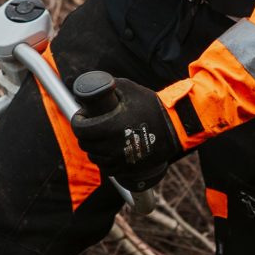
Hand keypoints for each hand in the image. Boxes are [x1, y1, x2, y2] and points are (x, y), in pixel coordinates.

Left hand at [69, 76, 195, 187]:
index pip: (81, 129)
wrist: (176, 127)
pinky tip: (107, 152)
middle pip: (85, 144)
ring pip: (95, 157)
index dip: (78, 121)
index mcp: (110, 126)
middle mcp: (113, 146)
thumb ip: (107, 86)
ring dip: (93, 148)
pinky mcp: (129, 168)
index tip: (82, 117)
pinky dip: (104, 160)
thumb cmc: (152, 105)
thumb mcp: (128, 88)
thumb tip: (91, 87)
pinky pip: (108, 168)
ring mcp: (121, 159)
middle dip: (84, 134)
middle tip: (89, 126)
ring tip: (98, 138)